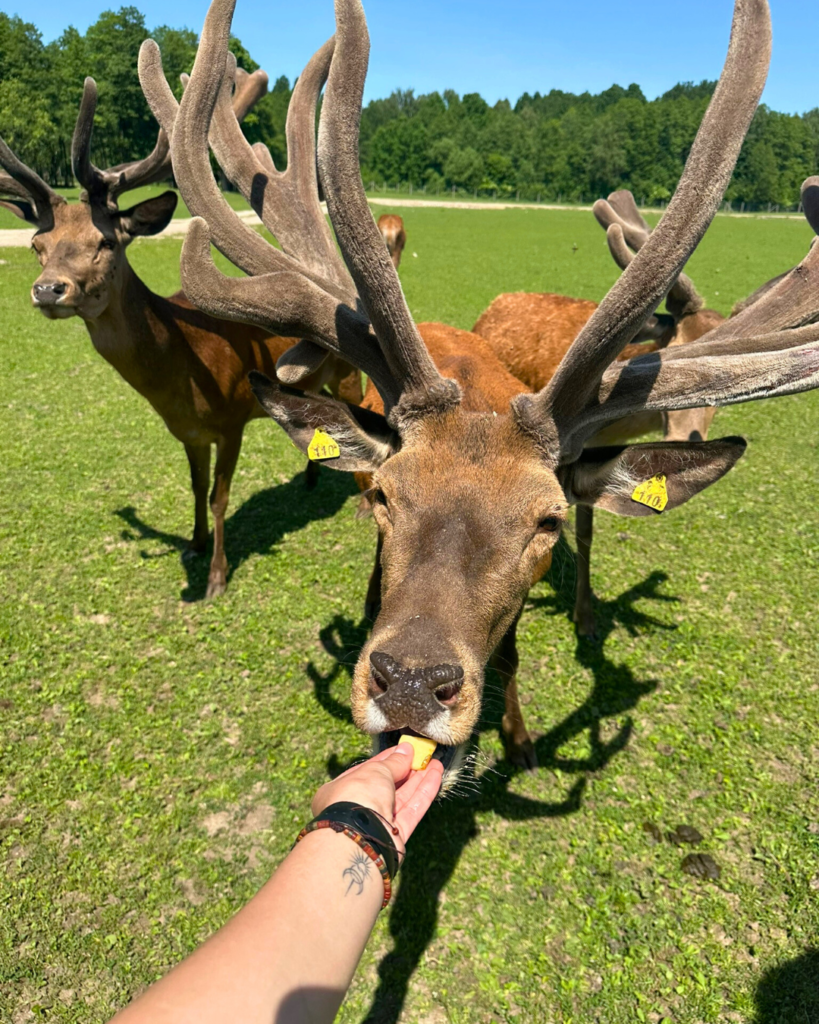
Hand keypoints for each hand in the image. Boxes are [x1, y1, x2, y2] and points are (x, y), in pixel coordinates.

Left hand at [311, 744, 442, 854]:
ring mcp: (376, 823)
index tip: (406, 749)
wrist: (360, 837)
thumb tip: (406, 750)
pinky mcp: (395, 837)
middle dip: (406, 770)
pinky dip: (423, 793)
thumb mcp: (375, 770)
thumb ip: (393, 762)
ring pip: (402, 798)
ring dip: (419, 780)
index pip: (368, 770)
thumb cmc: (358, 796)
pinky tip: (436, 776)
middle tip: (424, 755)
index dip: (388, 759)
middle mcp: (357, 807)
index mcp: (341, 790)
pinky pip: (411, 811)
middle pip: (387, 785)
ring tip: (436, 763)